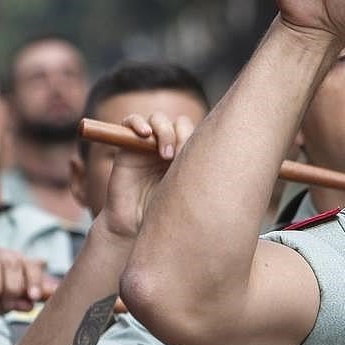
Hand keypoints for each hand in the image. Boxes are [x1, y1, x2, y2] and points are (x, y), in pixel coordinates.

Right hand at [0, 249, 48, 315]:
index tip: (34, 297)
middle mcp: (2, 254)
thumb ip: (23, 303)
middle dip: (11, 290)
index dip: (34, 280)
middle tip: (6, 307)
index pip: (30, 264)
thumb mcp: (11, 303)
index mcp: (19, 261)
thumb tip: (30, 305)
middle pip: (12, 264)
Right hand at [98, 111, 197, 240]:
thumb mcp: (186, 190)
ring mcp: (146, 144)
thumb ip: (196, 170)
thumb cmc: (165, 211)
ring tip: (165, 154)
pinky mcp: (127, 146)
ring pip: (158, 119)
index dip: (195, 139)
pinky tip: (145, 134)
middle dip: (181, 135)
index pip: (194, 133)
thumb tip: (217, 154)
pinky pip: (130, 122)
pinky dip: (137, 123)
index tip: (195, 159)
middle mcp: (167, 146)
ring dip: (164, 131)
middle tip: (178, 158)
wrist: (136, 225)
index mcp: (185, 155)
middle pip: (179, 123)